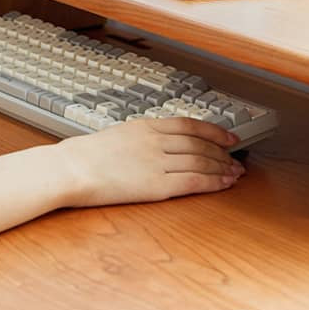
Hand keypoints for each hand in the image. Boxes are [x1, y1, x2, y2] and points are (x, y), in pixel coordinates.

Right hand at [59, 117, 244, 206]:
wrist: (72, 169)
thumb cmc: (85, 156)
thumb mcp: (116, 135)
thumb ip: (140, 138)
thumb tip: (155, 144)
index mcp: (146, 126)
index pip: (190, 125)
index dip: (214, 131)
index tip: (228, 136)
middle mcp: (156, 141)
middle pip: (200, 144)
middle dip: (222, 152)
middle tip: (236, 158)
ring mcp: (158, 162)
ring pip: (201, 161)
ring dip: (222, 167)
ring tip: (235, 173)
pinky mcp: (157, 184)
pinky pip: (194, 180)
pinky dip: (213, 182)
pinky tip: (224, 184)